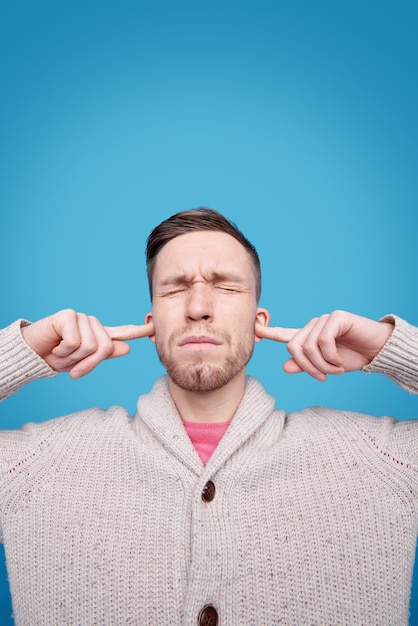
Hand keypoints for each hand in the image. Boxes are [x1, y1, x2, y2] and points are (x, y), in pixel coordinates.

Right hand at [21, 309, 154, 378]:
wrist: (32, 355)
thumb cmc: (56, 357)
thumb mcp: (81, 362)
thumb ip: (102, 355)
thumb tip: (127, 348)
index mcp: (99, 335)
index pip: (123, 332)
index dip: (140, 330)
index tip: (155, 326)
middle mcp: (92, 324)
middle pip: (105, 347)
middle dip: (87, 363)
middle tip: (70, 365)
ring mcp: (81, 318)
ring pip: (90, 346)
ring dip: (72, 358)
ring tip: (60, 355)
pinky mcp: (68, 316)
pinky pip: (75, 342)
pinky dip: (63, 352)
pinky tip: (55, 348)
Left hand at [255, 310, 393, 380]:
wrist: (377, 350)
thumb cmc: (353, 356)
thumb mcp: (326, 366)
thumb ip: (305, 366)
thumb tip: (284, 366)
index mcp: (308, 337)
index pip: (283, 334)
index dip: (267, 332)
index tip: (252, 328)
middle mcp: (312, 326)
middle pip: (294, 347)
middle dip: (307, 367)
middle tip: (323, 377)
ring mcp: (323, 320)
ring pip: (308, 346)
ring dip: (322, 364)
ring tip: (336, 370)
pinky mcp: (336, 317)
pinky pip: (323, 340)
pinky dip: (330, 356)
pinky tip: (340, 362)